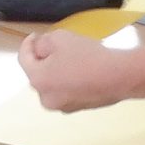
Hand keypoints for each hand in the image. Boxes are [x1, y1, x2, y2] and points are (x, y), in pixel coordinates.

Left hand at [18, 29, 141, 113]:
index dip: (27, 44)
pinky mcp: (80, 108)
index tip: (35, 35)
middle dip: (43, 59)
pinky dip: (69, 81)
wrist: (120, 77)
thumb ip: (43, 42)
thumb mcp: (60, 37)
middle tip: (53, 46)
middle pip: (38, 74)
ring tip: (69, 58)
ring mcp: (63, 106)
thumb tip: (40, 49)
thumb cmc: (87, 56)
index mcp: (38, 80)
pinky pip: (67, 91)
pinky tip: (82, 70)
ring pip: (53, 85)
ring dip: (56, 71)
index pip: (24, 59)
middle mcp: (46, 98)